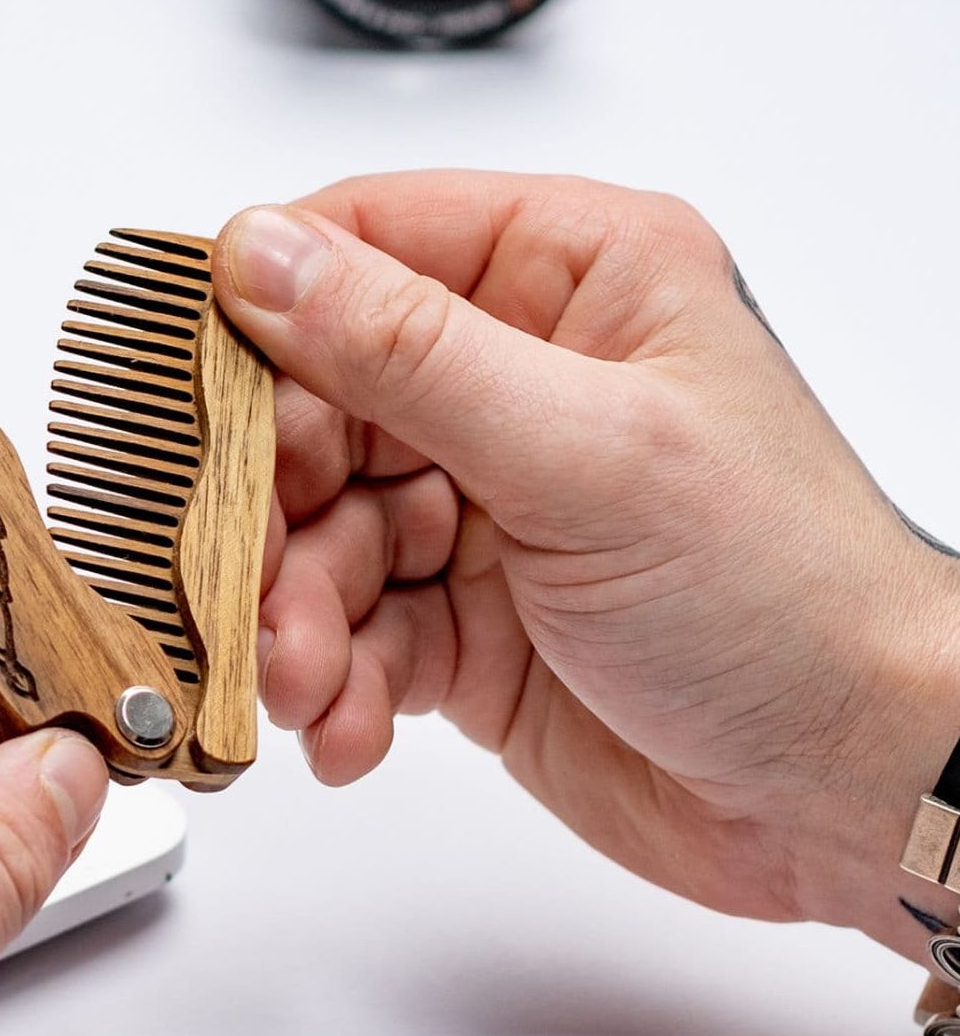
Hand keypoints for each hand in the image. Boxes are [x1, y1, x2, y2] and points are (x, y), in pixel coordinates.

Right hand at [212, 174, 959, 963]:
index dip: (258, 315)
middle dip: (273, 507)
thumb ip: (405, 353)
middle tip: (249, 576)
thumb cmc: (786, 596)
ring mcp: (487, 501)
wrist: (851, 788)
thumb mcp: (584, 453)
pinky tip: (348, 723)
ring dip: (295, 613)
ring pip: (320, 530)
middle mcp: (520, 380)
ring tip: (306, 678)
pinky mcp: (465, 614)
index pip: (363, 247)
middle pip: (317, 405)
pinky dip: (334, 678)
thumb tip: (261, 257)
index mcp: (571, 281)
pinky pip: (352, 625)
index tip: (183, 394)